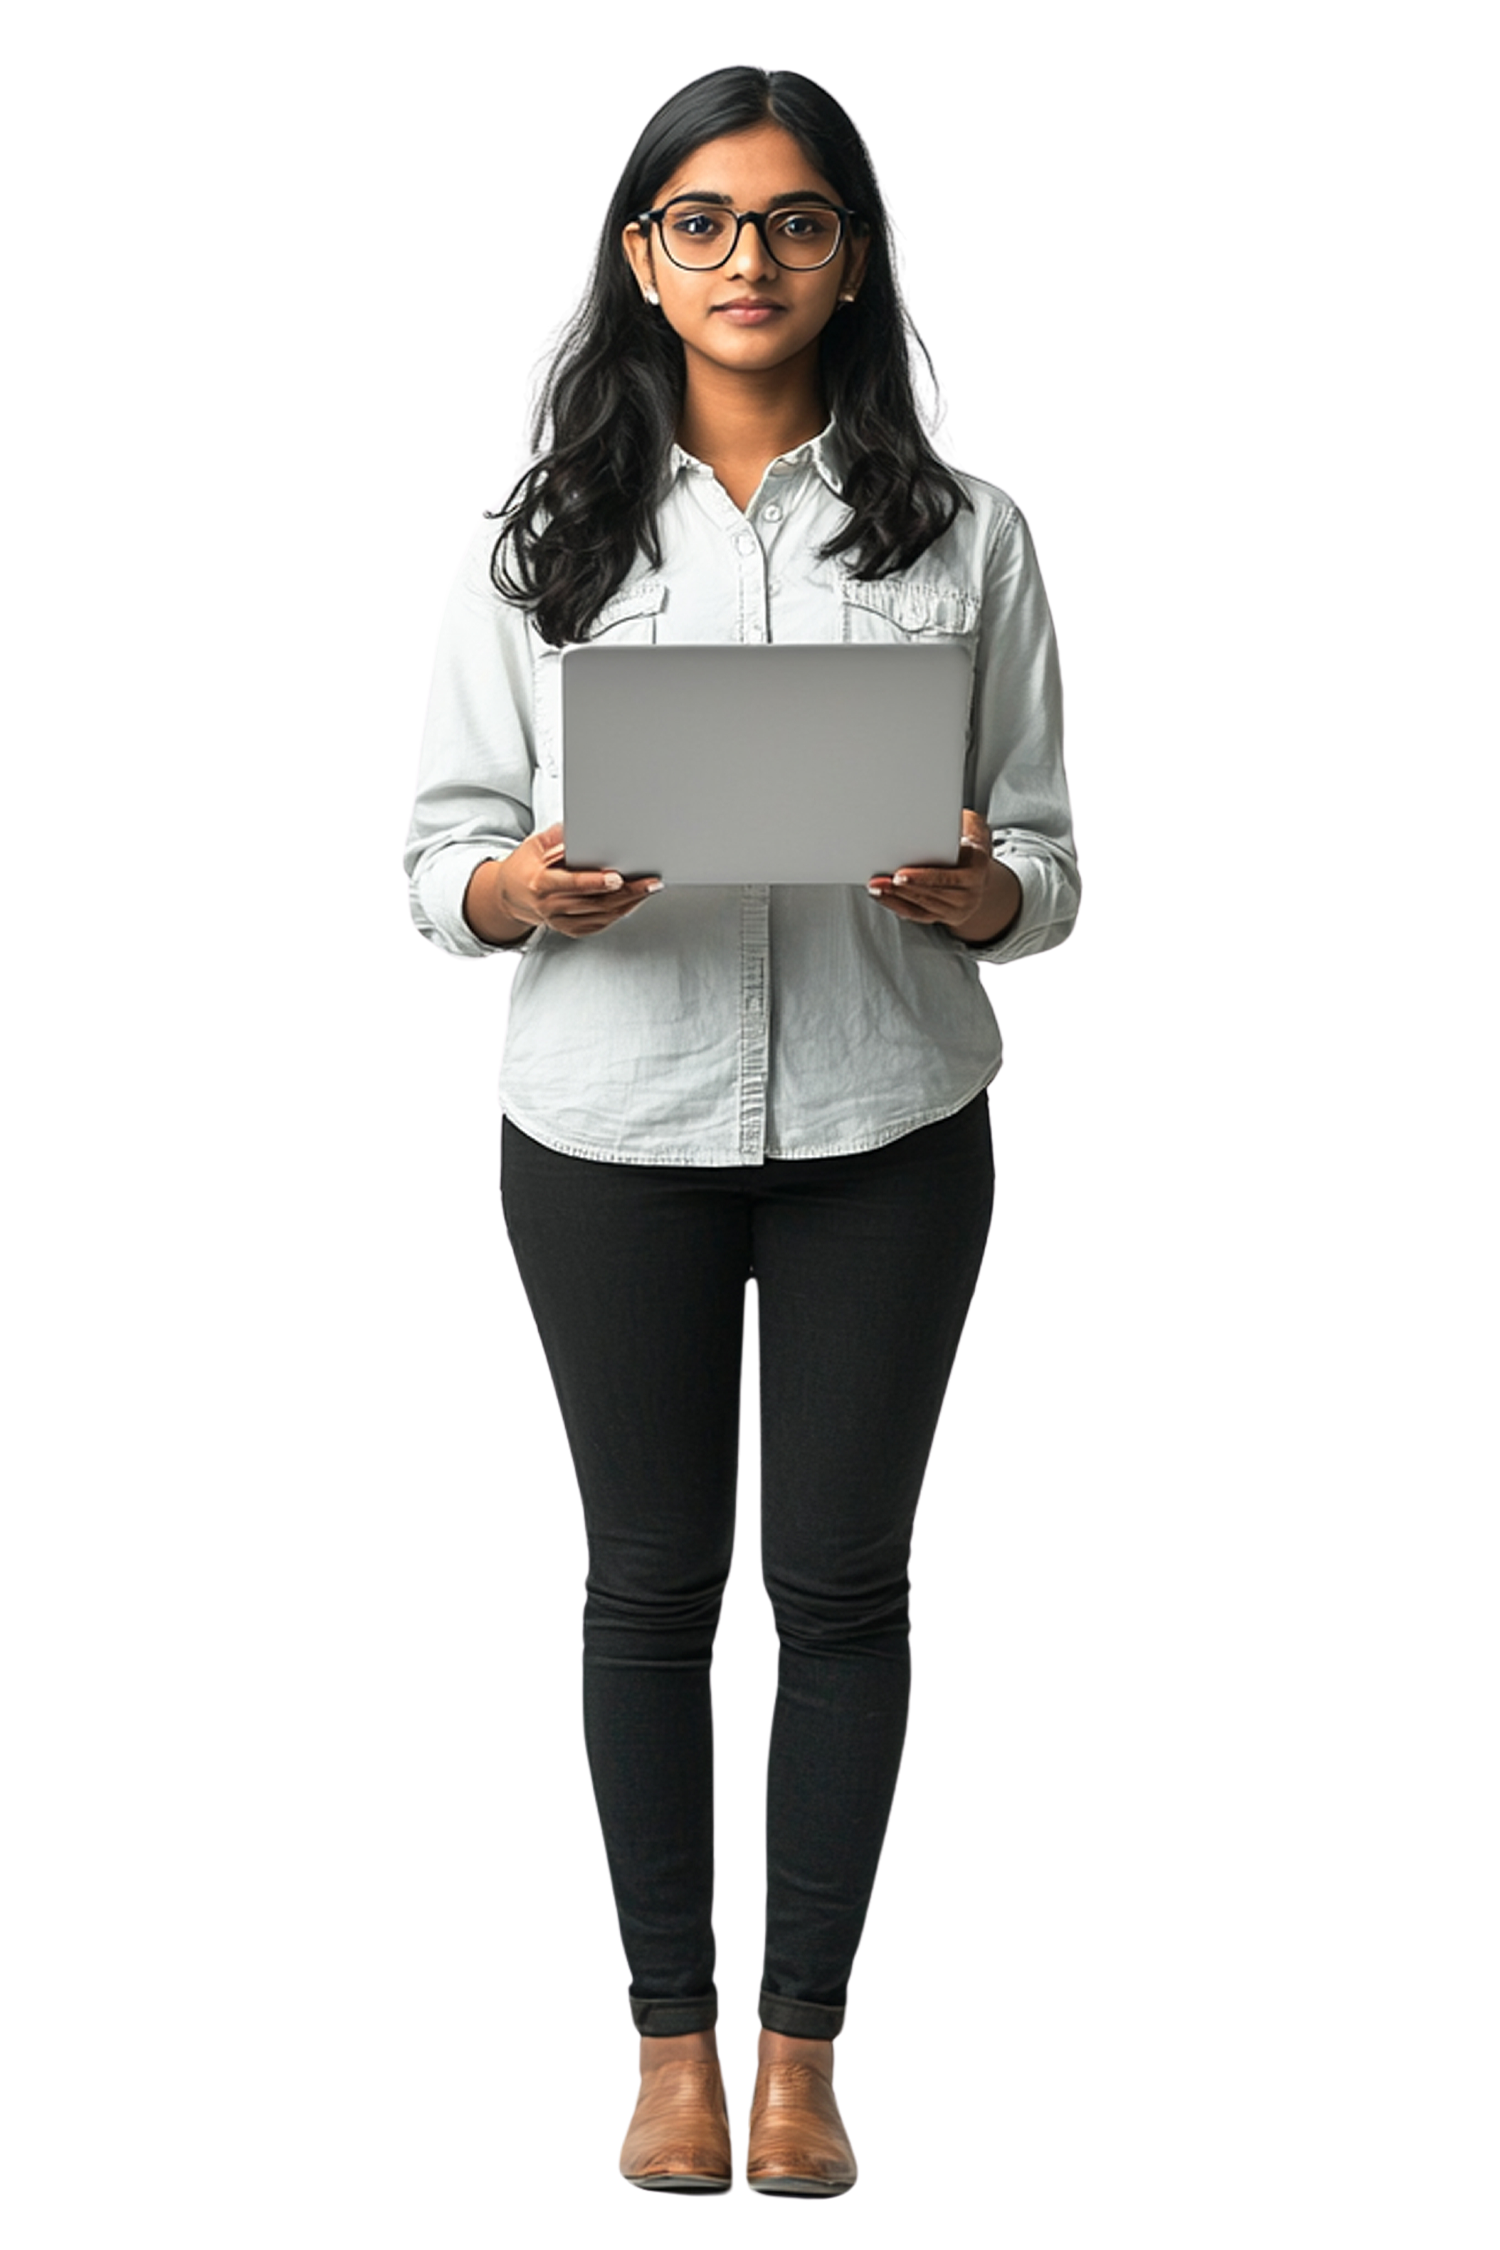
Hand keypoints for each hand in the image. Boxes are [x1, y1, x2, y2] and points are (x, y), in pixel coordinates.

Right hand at [466, 823, 661, 942]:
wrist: (509, 897)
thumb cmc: (523, 868)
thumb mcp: (533, 845)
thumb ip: (556, 837)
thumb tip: (578, 827)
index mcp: (541, 884)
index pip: (573, 884)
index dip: (596, 882)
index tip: (617, 877)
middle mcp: (551, 906)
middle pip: (595, 902)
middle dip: (626, 892)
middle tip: (649, 882)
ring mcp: (560, 921)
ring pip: (601, 915)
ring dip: (629, 903)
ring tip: (649, 889)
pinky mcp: (569, 929)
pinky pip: (598, 924)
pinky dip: (618, 914)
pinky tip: (633, 902)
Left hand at [867, 809, 1020, 942]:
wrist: (978, 868)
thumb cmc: (969, 842)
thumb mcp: (972, 825)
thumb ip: (960, 821)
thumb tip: (938, 814)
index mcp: (977, 869)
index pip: (946, 877)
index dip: (922, 877)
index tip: (900, 874)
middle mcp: (971, 893)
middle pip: (931, 893)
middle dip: (902, 887)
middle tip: (881, 880)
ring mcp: (958, 908)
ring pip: (922, 905)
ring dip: (895, 896)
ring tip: (876, 887)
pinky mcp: (944, 916)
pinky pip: (917, 914)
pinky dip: (897, 905)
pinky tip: (884, 896)